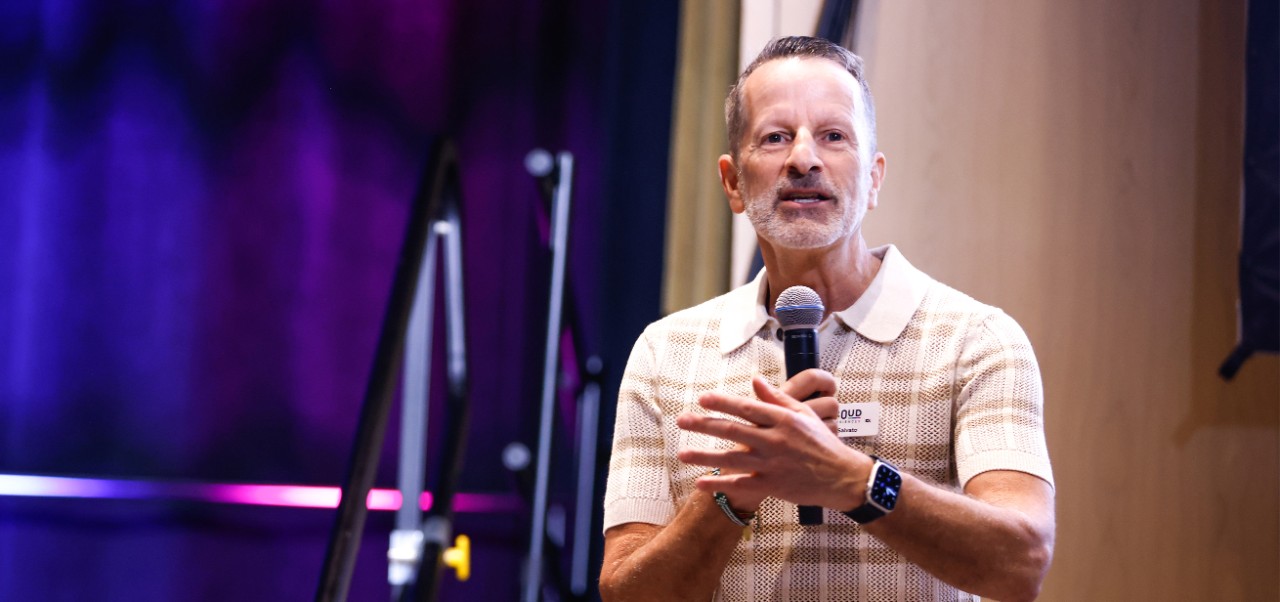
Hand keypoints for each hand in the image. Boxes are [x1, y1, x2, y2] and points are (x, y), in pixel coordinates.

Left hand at [676, 373, 871, 509]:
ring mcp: (771, 464)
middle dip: (704, 425)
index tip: (703, 398)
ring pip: (732, 459)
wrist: (842, 476)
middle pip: (733, 430)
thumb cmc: (822, 443)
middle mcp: (774, 441)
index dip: (723, 402)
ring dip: (705, 456)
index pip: (746, 408)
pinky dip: (720, 485)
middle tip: (682, 420)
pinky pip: (741, 485)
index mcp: (782, 420)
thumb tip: (756, 380)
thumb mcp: (804, 415)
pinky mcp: (771, 485)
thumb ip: (778, 398)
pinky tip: (701, 483)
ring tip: (682, 454)